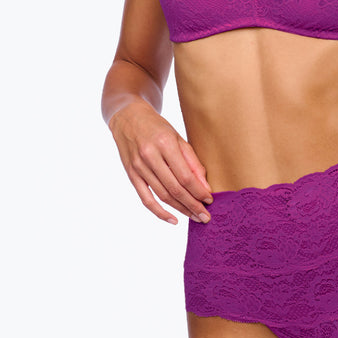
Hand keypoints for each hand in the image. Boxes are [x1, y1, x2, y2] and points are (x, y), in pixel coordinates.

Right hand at [108, 99, 212, 224]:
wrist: (128, 117)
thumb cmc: (158, 127)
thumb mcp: (178, 138)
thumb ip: (192, 162)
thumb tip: (205, 187)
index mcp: (165, 144)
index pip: (185, 176)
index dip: (199, 191)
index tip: (210, 200)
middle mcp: (150, 156)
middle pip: (175, 188)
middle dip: (192, 205)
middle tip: (205, 217)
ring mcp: (138, 167)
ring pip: (162, 195)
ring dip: (180, 209)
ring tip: (195, 217)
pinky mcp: (131, 174)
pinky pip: (145, 198)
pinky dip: (159, 212)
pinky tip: (173, 220)